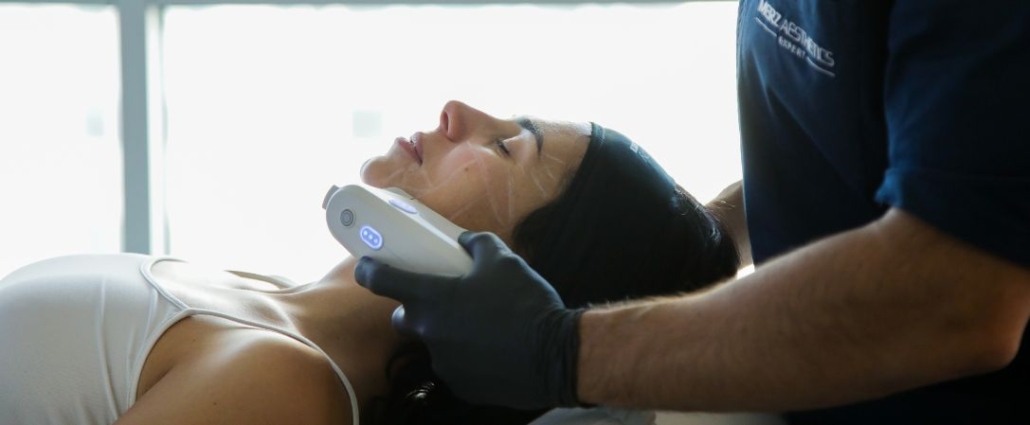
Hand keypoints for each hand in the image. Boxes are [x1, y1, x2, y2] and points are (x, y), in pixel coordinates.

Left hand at [354, 231, 583, 409]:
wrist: (555, 354)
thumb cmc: (526, 303)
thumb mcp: (504, 261)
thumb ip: (477, 245)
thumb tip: (465, 240)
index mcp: (433, 297)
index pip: (381, 281)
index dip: (368, 271)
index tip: (364, 266)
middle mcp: (430, 331)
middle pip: (402, 319)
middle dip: (413, 310)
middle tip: (439, 302)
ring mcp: (442, 362)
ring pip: (432, 344)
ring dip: (446, 334)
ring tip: (479, 328)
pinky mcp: (459, 385)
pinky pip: (454, 367)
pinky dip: (466, 358)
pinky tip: (491, 350)